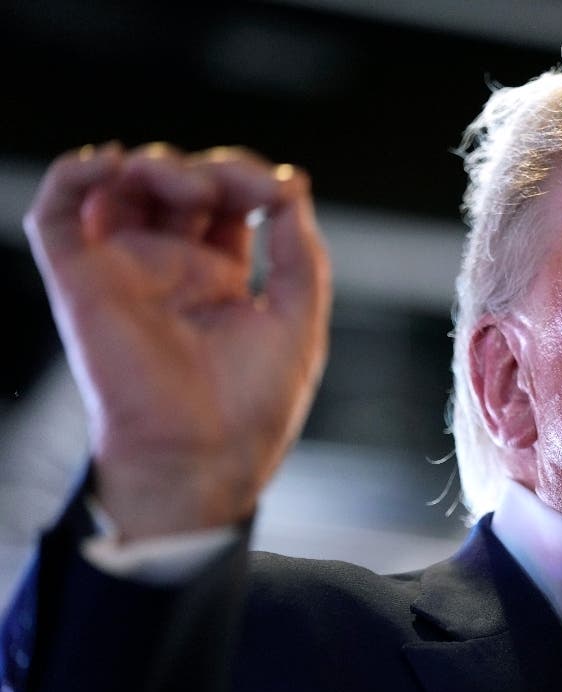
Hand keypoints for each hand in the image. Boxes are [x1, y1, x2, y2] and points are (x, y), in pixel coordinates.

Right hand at [23, 142, 331, 538]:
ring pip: (124, 184)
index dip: (253, 179)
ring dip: (157, 164)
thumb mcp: (299, 320)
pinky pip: (57, 212)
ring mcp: (124, 269)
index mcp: (220, 278)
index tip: (285, 190)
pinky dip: (77, 172)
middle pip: (180, 183)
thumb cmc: (253, 404)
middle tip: (242, 189)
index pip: (228, 201)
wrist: (203, 454)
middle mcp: (170, 268)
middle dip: (215, 168)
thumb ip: (300, 254)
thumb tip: (292, 189)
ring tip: (191, 189)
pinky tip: (111, 162)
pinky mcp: (80, 278)